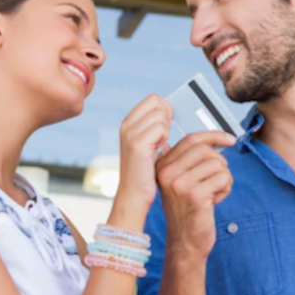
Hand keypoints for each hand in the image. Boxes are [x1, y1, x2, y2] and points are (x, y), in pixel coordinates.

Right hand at [110, 95, 173, 229]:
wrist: (134, 195)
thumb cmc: (145, 172)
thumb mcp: (147, 145)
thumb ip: (154, 127)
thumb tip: (168, 110)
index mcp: (128, 123)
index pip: (153, 99)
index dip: (165, 109)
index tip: (167, 126)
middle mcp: (126, 125)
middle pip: (157, 102)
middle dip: (167, 117)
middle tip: (165, 136)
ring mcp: (130, 133)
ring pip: (160, 114)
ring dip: (166, 129)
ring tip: (160, 145)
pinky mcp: (137, 144)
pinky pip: (161, 127)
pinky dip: (165, 138)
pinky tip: (159, 150)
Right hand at [156, 131, 235, 258]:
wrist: (185, 243)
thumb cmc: (188, 212)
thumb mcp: (182, 183)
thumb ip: (190, 161)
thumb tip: (212, 141)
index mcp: (162, 166)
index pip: (191, 140)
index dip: (214, 135)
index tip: (230, 139)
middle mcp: (167, 173)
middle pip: (205, 150)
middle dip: (219, 163)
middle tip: (217, 180)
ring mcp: (179, 184)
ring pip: (217, 164)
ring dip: (223, 179)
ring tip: (214, 193)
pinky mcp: (195, 195)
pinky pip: (222, 178)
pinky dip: (225, 189)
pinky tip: (215, 201)